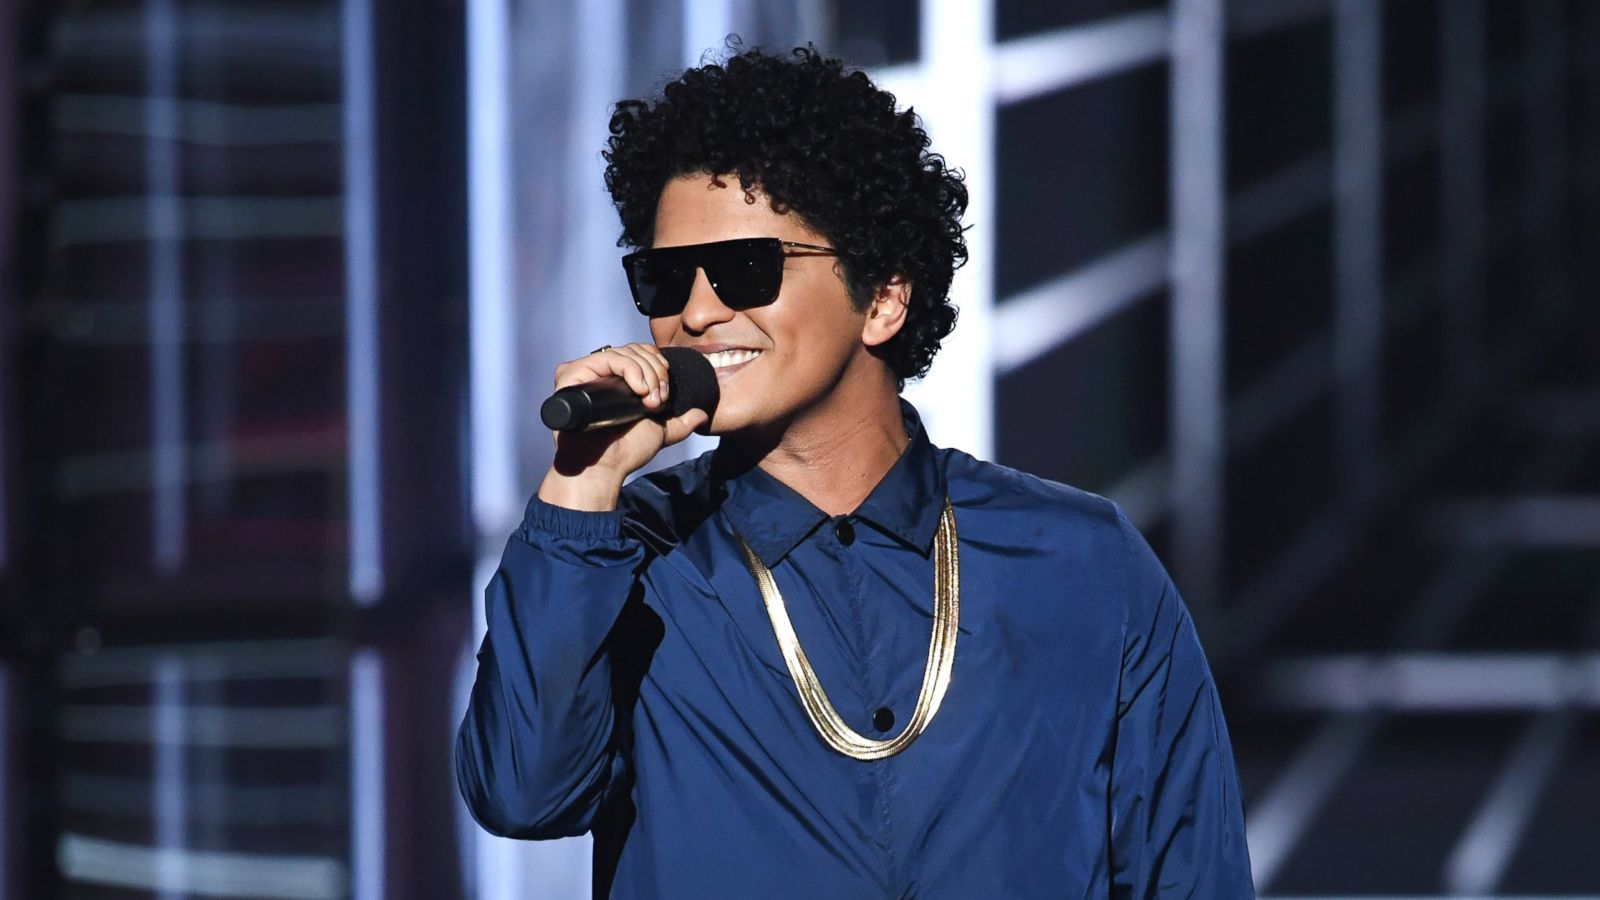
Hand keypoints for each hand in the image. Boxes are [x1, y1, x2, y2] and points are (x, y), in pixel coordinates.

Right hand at [537, 343, 709, 509]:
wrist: (605, 467)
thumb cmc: (625, 452)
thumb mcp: (660, 431)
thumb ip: (681, 422)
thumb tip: (702, 415)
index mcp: (615, 380)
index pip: (640, 353)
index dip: (657, 365)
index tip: (665, 392)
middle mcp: (599, 373)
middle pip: (634, 349)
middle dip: (656, 372)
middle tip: (659, 400)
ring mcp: (585, 372)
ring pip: (623, 352)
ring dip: (646, 373)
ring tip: (649, 401)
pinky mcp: (572, 374)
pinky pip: (606, 357)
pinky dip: (629, 369)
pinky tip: (638, 390)